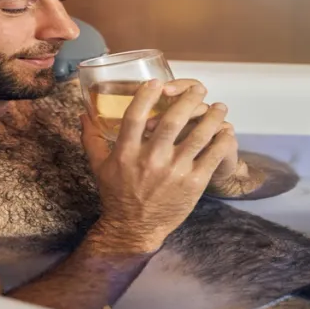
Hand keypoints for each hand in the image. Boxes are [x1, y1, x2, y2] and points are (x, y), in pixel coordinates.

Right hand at [81, 80, 235, 253]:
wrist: (134, 227)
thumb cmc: (116, 194)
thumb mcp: (98, 166)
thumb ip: (91, 139)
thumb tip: (83, 115)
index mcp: (125, 153)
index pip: (135, 117)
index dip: (146, 96)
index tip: (157, 82)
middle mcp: (150, 159)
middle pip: (172, 121)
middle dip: (188, 100)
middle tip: (198, 89)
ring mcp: (174, 171)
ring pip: (198, 136)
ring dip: (212, 117)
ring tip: (219, 107)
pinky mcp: (193, 183)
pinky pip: (212, 156)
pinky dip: (222, 141)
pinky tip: (226, 131)